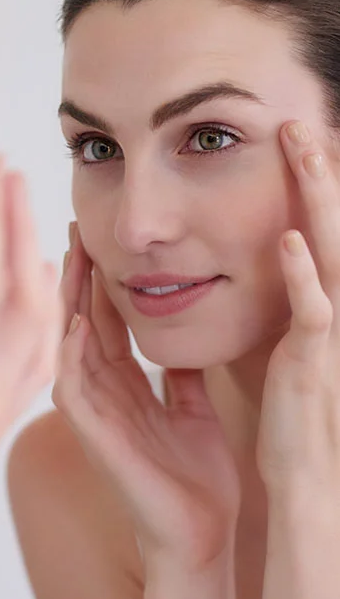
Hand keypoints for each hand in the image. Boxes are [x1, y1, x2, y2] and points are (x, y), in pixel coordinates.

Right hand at [52, 225, 239, 573]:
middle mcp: (103, 396)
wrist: (201, 538)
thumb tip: (182, 336)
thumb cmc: (196, 482)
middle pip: (83, 323)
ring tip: (67, 259)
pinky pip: (73, 390)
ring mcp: (95, 416)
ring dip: (68, 303)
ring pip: (70, 348)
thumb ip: (182, 375)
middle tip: (73, 229)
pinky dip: (71, 355)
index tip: (97, 238)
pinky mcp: (95, 439)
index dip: (101, 280)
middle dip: (78, 277)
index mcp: (126, 389)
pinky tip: (74, 321)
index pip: (107, 322)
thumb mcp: (194, 410)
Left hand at [257, 121, 339, 497]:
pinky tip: (287, 240)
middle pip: (333, 228)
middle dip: (320, 175)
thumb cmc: (295, 410)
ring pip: (330, 252)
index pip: (323, 234)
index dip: (316, 188)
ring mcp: (331, 332)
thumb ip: (283, 302)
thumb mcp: (290, 343)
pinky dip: (302, 275)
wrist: (307, 474)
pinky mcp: (314, 360)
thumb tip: (267, 266)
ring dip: (317, 200)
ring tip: (304, 151)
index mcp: (325, 302)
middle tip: (302, 124)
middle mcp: (337, 308)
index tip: (300, 144)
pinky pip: (312, 310)